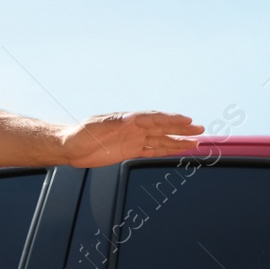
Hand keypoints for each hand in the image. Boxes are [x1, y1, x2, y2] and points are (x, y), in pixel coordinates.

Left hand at [61, 111, 204, 167]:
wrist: (69, 147)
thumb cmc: (79, 134)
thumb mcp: (95, 127)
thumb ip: (113, 122)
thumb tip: (131, 117)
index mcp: (127, 120)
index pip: (154, 118)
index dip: (171, 119)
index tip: (187, 120)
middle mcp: (134, 128)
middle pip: (162, 128)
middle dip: (181, 129)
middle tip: (200, 129)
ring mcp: (134, 140)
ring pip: (161, 140)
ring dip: (178, 141)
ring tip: (197, 142)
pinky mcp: (130, 151)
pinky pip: (152, 150)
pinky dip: (166, 150)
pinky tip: (178, 151)